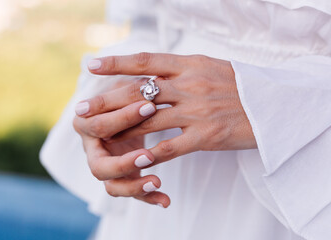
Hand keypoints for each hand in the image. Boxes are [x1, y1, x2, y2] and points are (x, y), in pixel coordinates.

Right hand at [73, 79, 170, 207]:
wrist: (127, 107)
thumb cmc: (125, 93)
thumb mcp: (125, 86)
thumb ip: (131, 87)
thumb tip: (150, 80)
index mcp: (85, 125)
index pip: (98, 126)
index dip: (122, 118)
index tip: (150, 107)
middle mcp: (91, 150)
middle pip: (99, 166)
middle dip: (125, 160)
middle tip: (149, 155)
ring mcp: (105, 166)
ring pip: (111, 186)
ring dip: (133, 187)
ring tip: (156, 182)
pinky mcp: (121, 177)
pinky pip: (131, 191)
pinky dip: (147, 197)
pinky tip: (165, 200)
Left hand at [83, 53, 255, 164]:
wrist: (274, 106)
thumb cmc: (240, 85)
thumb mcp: (210, 67)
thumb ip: (181, 69)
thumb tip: (154, 71)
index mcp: (190, 65)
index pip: (146, 61)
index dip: (117, 62)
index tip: (93, 65)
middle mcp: (190, 85)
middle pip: (138, 91)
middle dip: (106, 99)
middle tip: (81, 106)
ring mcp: (197, 111)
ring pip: (149, 119)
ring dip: (120, 128)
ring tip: (98, 135)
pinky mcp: (206, 136)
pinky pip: (172, 146)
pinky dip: (152, 153)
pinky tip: (134, 158)